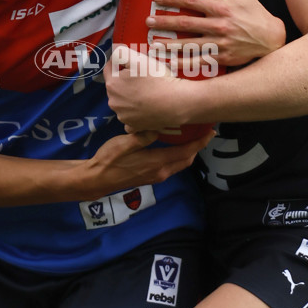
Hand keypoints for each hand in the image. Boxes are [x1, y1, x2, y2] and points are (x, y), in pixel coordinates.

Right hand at [85, 124, 212, 196]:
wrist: (98, 179)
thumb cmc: (109, 160)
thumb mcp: (125, 143)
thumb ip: (143, 136)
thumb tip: (158, 129)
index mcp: (157, 162)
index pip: (185, 152)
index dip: (200, 142)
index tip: (210, 132)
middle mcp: (161, 171)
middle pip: (186, 159)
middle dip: (197, 147)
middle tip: (204, 132)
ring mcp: (156, 176)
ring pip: (180, 164)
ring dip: (188, 152)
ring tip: (192, 137)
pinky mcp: (151, 177)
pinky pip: (172, 166)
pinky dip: (178, 156)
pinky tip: (174, 146)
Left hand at [104, 47, 189, 131]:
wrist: (176, 102)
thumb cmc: (157, 79)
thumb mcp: (138, 58)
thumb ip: (121, 52)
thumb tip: (115, 53)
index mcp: (112, 85)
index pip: (109, 69)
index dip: (119, 63)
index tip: (129, 62)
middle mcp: (113, 102)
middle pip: (115, 87)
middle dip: (124, 81)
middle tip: (141, 78)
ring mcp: (123, 116)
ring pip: (122, 103)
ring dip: (129, 98)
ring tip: (146, 93)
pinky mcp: (134, 126)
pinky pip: (130, 120)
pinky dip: (134, 115)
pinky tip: (144, 110)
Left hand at [147, 0, 285, 67]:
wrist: (272, 38)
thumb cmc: (255, 12)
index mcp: (221, 8)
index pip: (191, 1)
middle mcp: (219, 25)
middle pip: (185, 23)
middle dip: (164, 21)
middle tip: (148, 20)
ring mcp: (220, 44)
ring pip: (189, 44)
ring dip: (169, 44)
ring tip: (153, 43)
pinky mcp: (222, 58)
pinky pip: (199, 61)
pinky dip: (183, 63)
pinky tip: (169, 63)